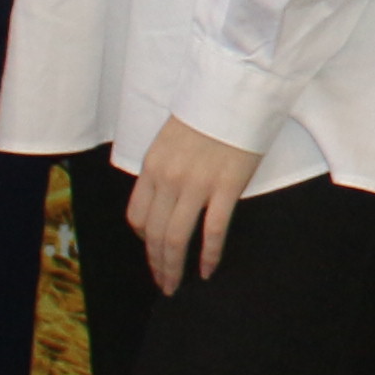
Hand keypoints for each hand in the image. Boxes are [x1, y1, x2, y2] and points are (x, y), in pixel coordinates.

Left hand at [129, 116, 267, 295]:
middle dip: (157, 263)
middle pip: (155, 234)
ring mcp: (196, 185)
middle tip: (164, 282)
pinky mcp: (226, 187)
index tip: (152, 249)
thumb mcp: (172, 138)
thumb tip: (169, 197)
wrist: (236, 91)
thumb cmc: (208, 110)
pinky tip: (209, 269)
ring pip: (177, 238)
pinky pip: (213, 231)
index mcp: (152, 166)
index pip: (137, 216)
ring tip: (177, 284)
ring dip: (175, 267)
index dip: (143, 239)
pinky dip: (210, 255)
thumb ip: (165, 168)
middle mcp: (168, 179)